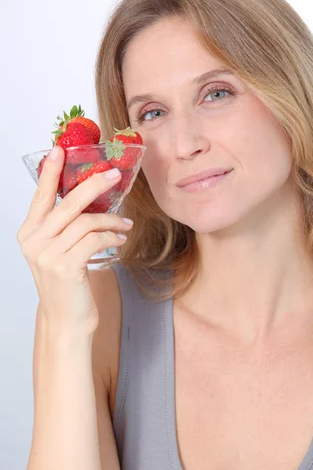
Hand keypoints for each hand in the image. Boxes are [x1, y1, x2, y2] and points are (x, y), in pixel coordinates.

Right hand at [17, 146, 133, 333]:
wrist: (67, 319)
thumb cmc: (67, 282)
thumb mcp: (59, 250)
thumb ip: (65, 226)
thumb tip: (90, 196)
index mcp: (29, 231)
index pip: (41, 195)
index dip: (51, 171)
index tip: (60, 149)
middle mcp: (33, 240)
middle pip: (68, 202)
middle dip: (94, 184)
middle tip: (114, 175)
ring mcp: (47, 254)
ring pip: (86, 221)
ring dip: (112, 220)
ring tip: (125, 226)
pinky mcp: (65, 266)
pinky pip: (95, 239)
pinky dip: (111, 236)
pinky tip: (119, 240)